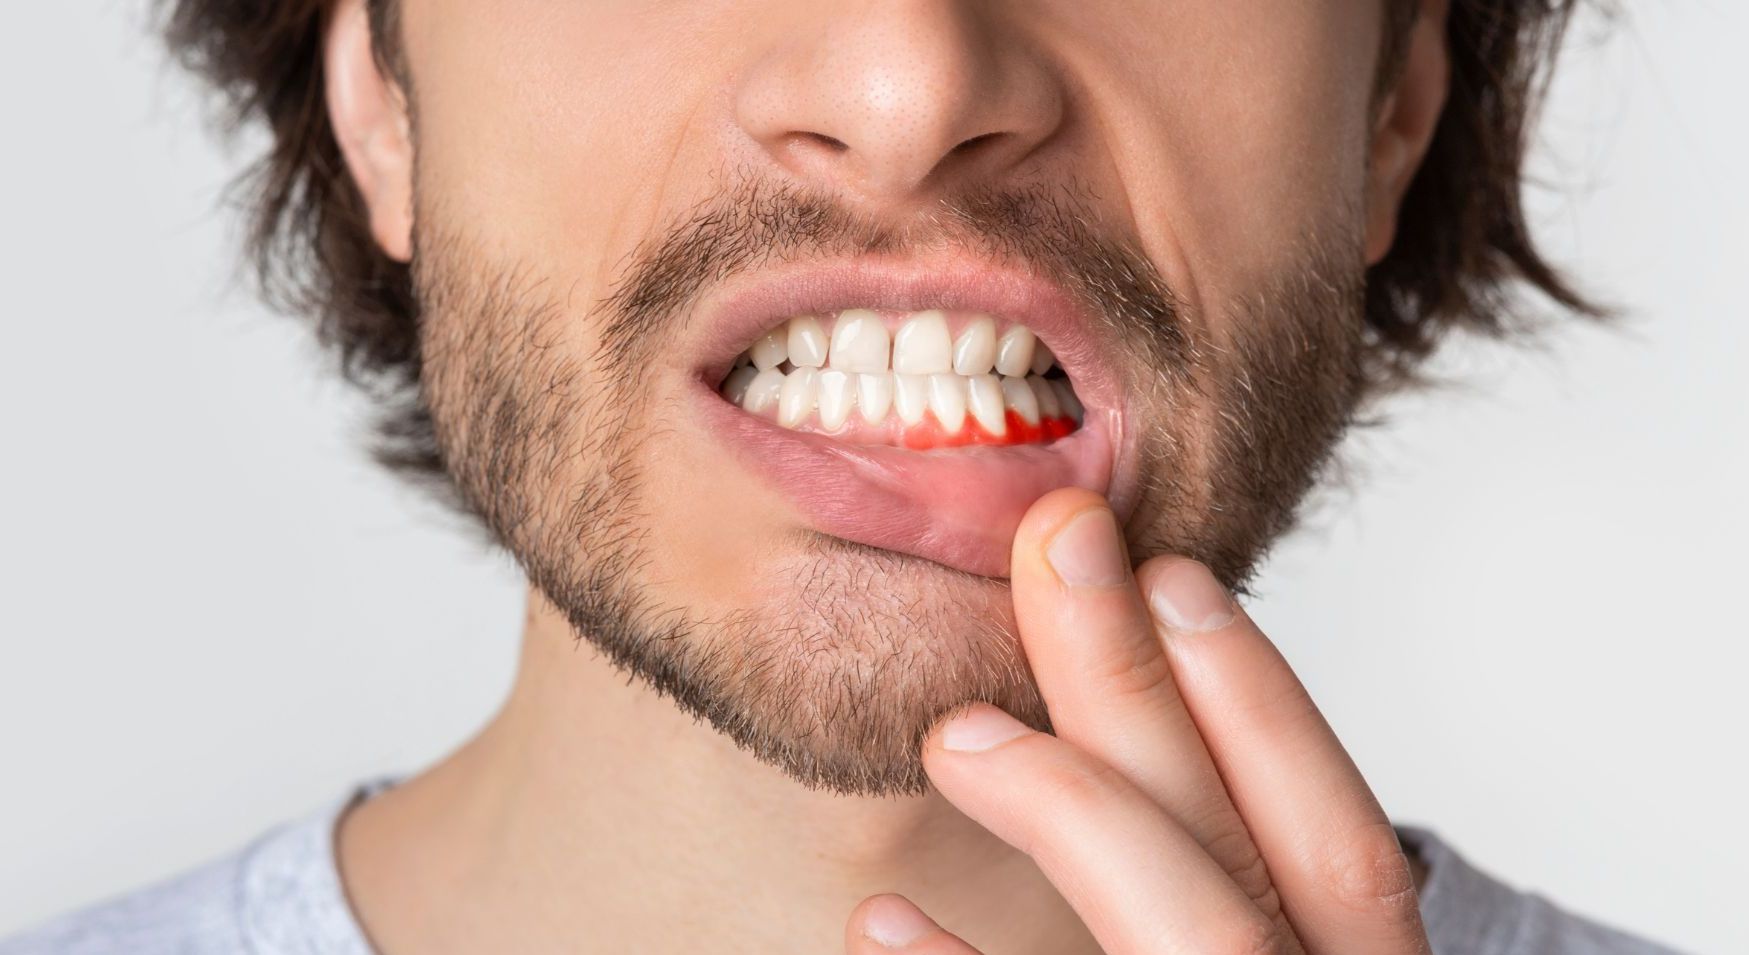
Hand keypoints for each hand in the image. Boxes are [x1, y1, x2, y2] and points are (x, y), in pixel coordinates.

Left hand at [843, 488, 1429, 953]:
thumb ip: (1229, 878)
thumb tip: (1118, 709)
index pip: (1344, 841)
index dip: (1261, 697)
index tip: (1169, 570)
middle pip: (1250, 852)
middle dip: (1144, 686)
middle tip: (1056, 545)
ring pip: (1195, 928)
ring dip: (1076, 809)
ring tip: (958, 732)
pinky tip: (878, 917)